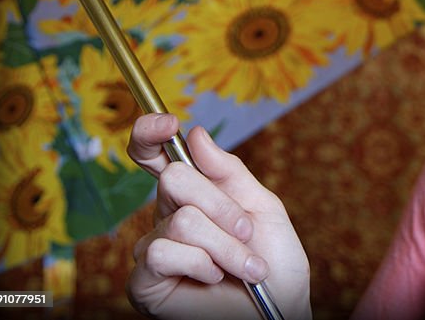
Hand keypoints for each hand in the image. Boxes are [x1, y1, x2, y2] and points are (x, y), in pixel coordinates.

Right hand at [126, 113, 310, 319]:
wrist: (279, 310)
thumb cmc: (274, 263)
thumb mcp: (262, 207)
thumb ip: (229, 172)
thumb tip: (196, 135)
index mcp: (193, 195)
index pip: (157, 156)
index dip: (150, 133)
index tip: (168, 124)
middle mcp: (168, 217)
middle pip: (176, 179)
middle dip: (222, 206)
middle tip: (247, 232)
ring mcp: (153, 248)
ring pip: (181, 220)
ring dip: (225, 246)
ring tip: (245, 267)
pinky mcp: (144, 281)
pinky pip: (163, 252)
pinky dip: (201, 264)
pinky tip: (214, 278)